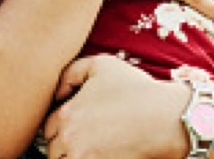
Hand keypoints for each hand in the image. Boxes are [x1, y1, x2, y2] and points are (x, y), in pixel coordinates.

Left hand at [43, 55, 189, 158]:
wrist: (166, 118)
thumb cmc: (136, 89)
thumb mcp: (101, 65)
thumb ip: (71, 72)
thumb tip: (58, 93)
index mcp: (67, 114)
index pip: (47, 128)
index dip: (58, 127)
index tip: (72, 126)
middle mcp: (71, 139)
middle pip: (53, 150)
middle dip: (63, 145)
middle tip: (81, 139)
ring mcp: (85, 158)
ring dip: (70, 157)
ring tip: (87, 149)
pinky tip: (96, 155)